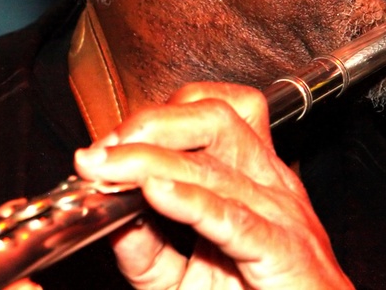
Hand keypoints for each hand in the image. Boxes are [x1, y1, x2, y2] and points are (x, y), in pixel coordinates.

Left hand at [73, 83, 352, 289]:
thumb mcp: (183, 276)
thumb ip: (145, 250)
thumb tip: (106, 219)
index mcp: (253, 176)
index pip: (208, 111)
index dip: (155, 117)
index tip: (105, 145)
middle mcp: (269, 184)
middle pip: (214, 117)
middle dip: (151, 124)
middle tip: (102, 152)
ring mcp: (281, 214)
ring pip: (216, 162)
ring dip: (152, 160)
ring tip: (109, 169)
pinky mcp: (284, 251)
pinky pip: (234, 217)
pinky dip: (192, 200)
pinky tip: (157, 192)